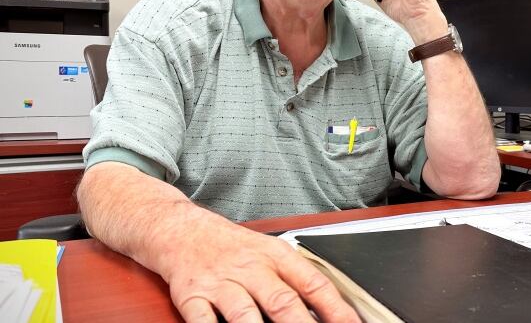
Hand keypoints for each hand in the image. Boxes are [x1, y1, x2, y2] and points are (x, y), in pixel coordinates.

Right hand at [162, 220, 359, 322]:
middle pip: (283, 302)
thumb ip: (294, 280)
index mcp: (277, 256)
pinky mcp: (192, 295)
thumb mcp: (269, 252)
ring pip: (245, 314)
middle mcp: (251, 268)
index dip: (336, 309)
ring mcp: (222, 283)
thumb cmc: (232, 246)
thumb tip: (328, 312)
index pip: (314, 284)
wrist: (181, 229)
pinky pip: (203, 321)